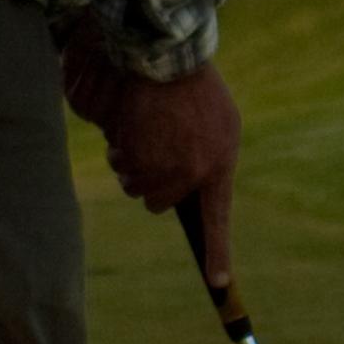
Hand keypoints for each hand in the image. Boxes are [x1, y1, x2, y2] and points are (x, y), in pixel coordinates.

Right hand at [83, 52, 239, 274]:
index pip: (217, 220)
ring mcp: (161, 166)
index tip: (219, 285)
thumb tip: (192, 195)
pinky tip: (136, 125)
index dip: (218, 254)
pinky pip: (121, 166)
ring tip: (149, 131)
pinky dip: (122, 151)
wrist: (168, 58)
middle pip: (160, 201)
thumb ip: (212, 161)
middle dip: (154, 182)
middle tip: (160, 150)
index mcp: (218, 166)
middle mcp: (191, 173)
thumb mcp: (222, 125)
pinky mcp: (134, 154)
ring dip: (135, 166)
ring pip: (138, 186)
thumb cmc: (197, 90)